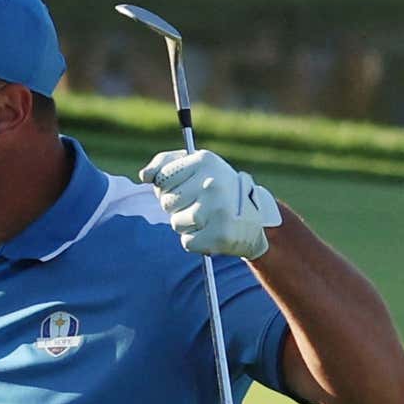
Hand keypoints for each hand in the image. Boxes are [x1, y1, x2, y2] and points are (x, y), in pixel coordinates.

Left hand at [138, 150, 282, 258]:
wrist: (259, 218)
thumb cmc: (218, 188)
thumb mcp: (197, 166)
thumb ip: (165, 164)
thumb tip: (144, 176)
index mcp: (204, 160)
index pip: (160, 179)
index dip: (169, 187)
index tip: (188, 187)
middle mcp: (212, 182)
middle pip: (166, 202)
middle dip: (178, 207)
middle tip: (201, 205)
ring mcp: (218, 208)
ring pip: (175, 223)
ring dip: (187, 225)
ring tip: (208, 218)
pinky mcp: (221, 234)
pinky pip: (187, 242)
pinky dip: (196, 242)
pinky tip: (212, 232)